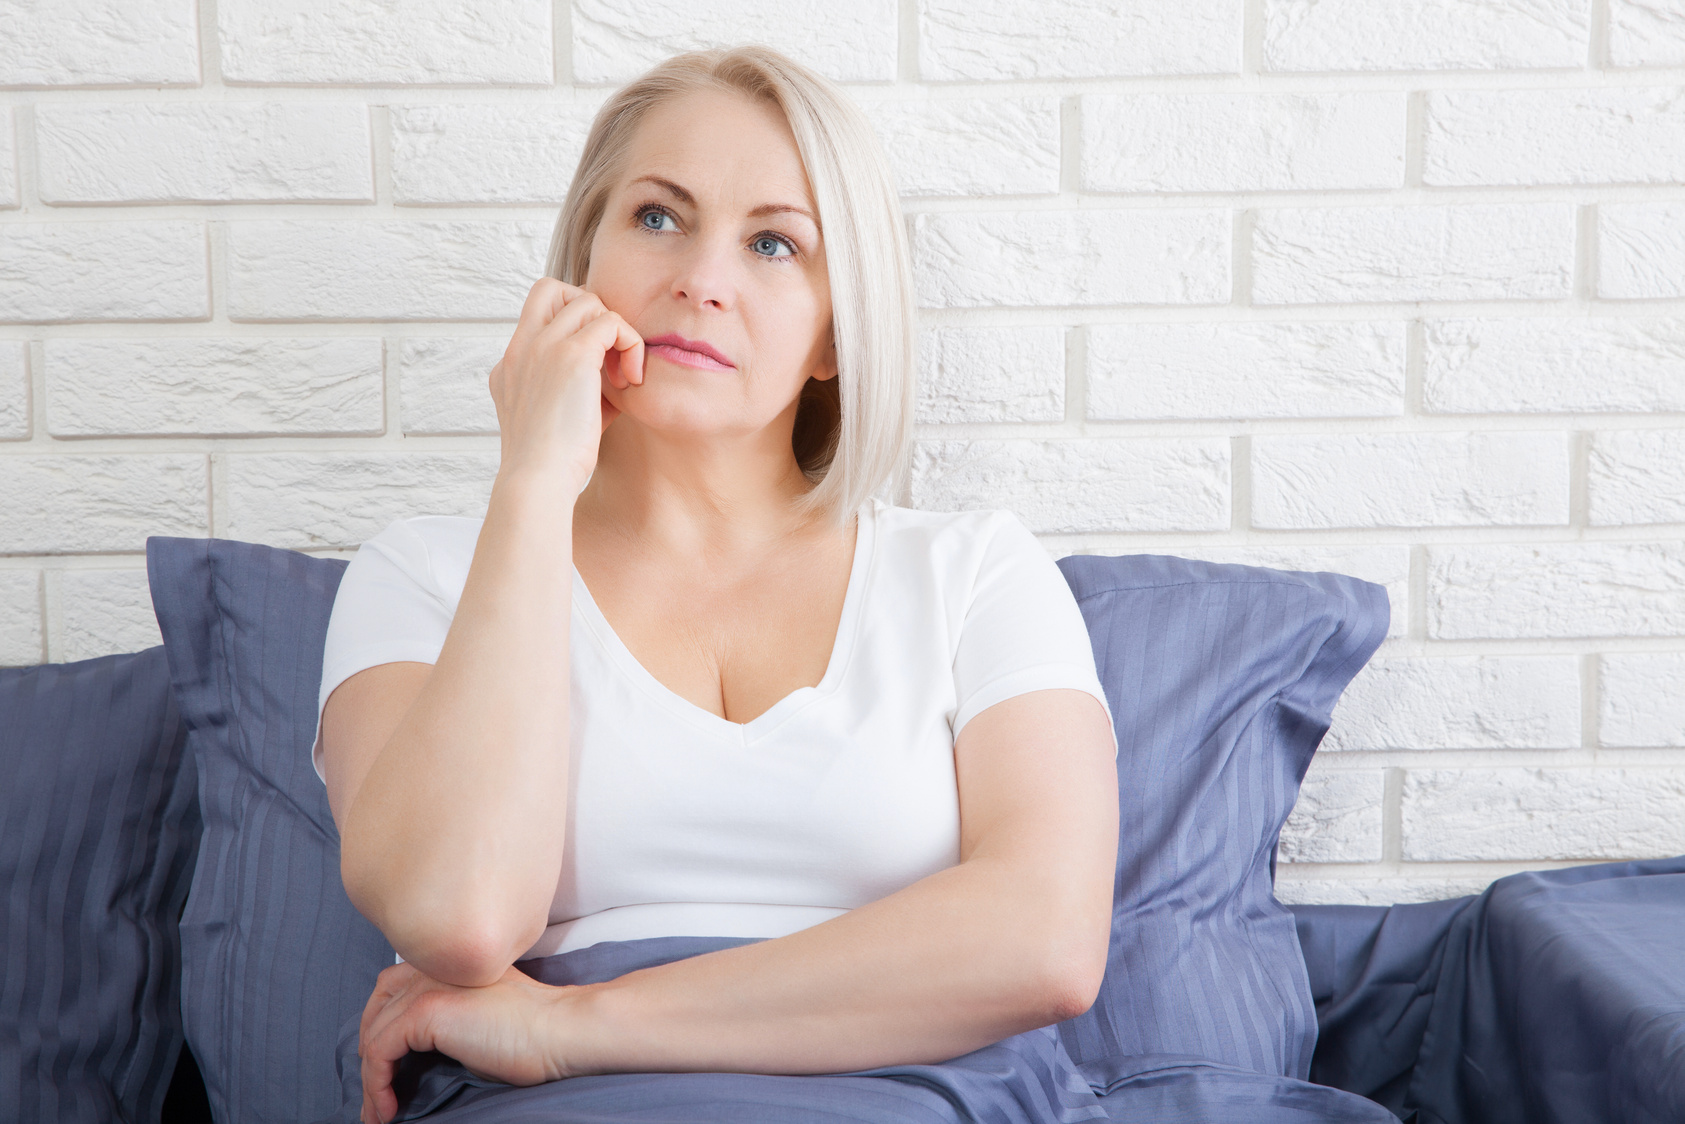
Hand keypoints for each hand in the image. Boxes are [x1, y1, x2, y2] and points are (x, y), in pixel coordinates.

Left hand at [357, 960, 586, 1123]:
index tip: (386, 1066)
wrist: (559, 1030)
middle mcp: (433, 968)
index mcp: (449, 965)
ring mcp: (428, 987)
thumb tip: (417, 1055)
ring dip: (371, 1080)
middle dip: (370, 1054)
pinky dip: (377, 1085)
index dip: (381, 1026)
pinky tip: (389, 1108)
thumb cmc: (533, 1032)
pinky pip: (380, 1052)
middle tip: (377, 1095)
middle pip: (376, 1009)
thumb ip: (449, 1019)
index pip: (392, 988)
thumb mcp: (481, 1016)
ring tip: (379, 1114)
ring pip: (374, 1036)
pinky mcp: (426, 1011)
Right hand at [489, 278, 644, 490]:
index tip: (593, 364)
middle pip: (554, 289)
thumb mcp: (559, 421)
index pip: (537, 312)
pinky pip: (613, 322)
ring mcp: (543, 346)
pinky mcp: (571, 354)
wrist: (538, 482)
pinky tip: (631, 382)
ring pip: (589, 300)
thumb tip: (615, 382)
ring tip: (623, 376)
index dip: (571, 325)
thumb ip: (579, 393)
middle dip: (590, 313)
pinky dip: (631, 345)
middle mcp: (521, 348)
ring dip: (616, 333)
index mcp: (511, 365)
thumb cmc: (555, 466)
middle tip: (608, 356)